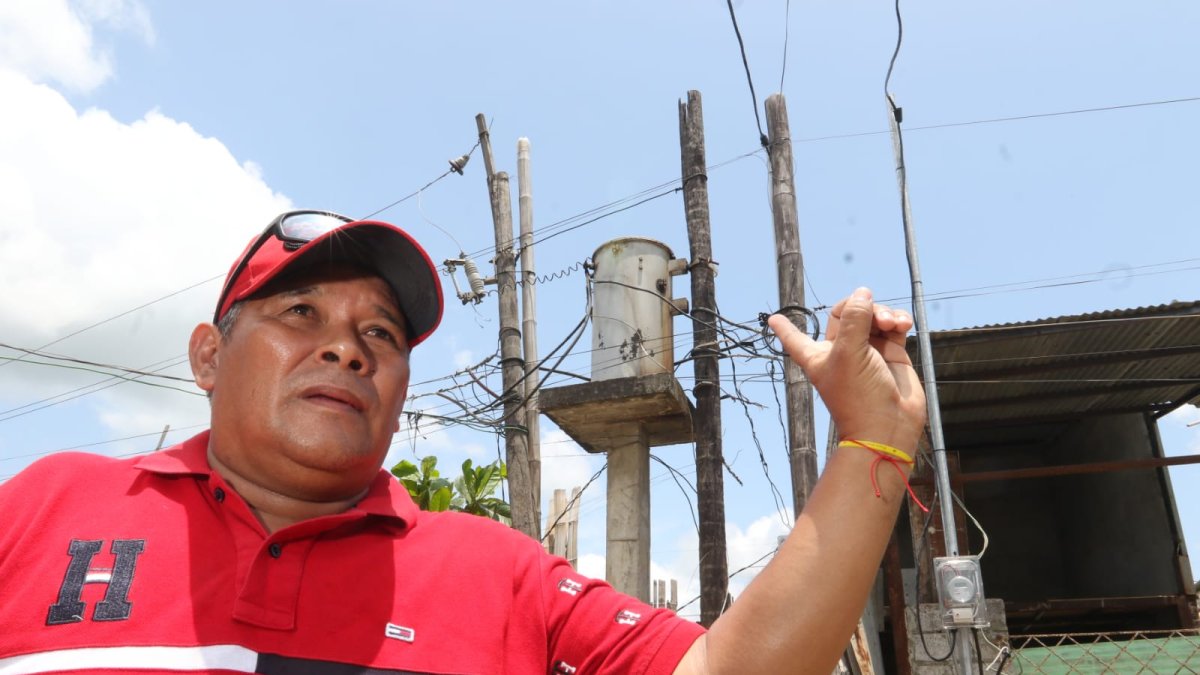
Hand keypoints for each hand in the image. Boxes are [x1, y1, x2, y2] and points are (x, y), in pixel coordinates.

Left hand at [768, 288, 925, 450]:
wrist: (889, 426)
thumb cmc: (859, 396)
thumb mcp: (849, 353)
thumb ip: (854, 319)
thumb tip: (862, 294)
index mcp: (818, 354)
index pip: (795, 338)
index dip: (785, 328)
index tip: (772, 319)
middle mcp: (842, 351)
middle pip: (846, 314)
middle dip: (861, 307)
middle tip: (876, 316)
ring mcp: (868, 351)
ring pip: (872, 317)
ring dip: (883, 313)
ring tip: (892, 323)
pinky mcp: (891, 354)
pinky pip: (893, 327)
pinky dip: (898, 320)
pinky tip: (902, 324)